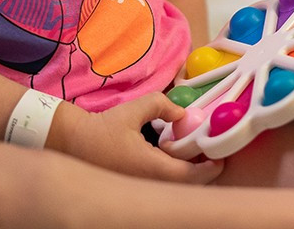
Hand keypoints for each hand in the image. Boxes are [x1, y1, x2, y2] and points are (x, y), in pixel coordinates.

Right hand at [50, 92, 223, 184]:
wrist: (71, 142)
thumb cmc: (101, 128)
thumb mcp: (134, 110)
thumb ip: (162, 106)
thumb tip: (182, 113)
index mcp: (150, 168)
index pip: (190, 177)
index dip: (210, 169)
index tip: (221, 157)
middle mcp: (146, 183)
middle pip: (185, 186)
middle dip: (203, 172)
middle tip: (212, 154)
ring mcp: (139, 187)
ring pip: (173, 187)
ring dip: (187, 173)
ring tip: (195, 152)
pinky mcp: (132, 185)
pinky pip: (160, 185)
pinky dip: (173, 174)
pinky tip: (173, 156)